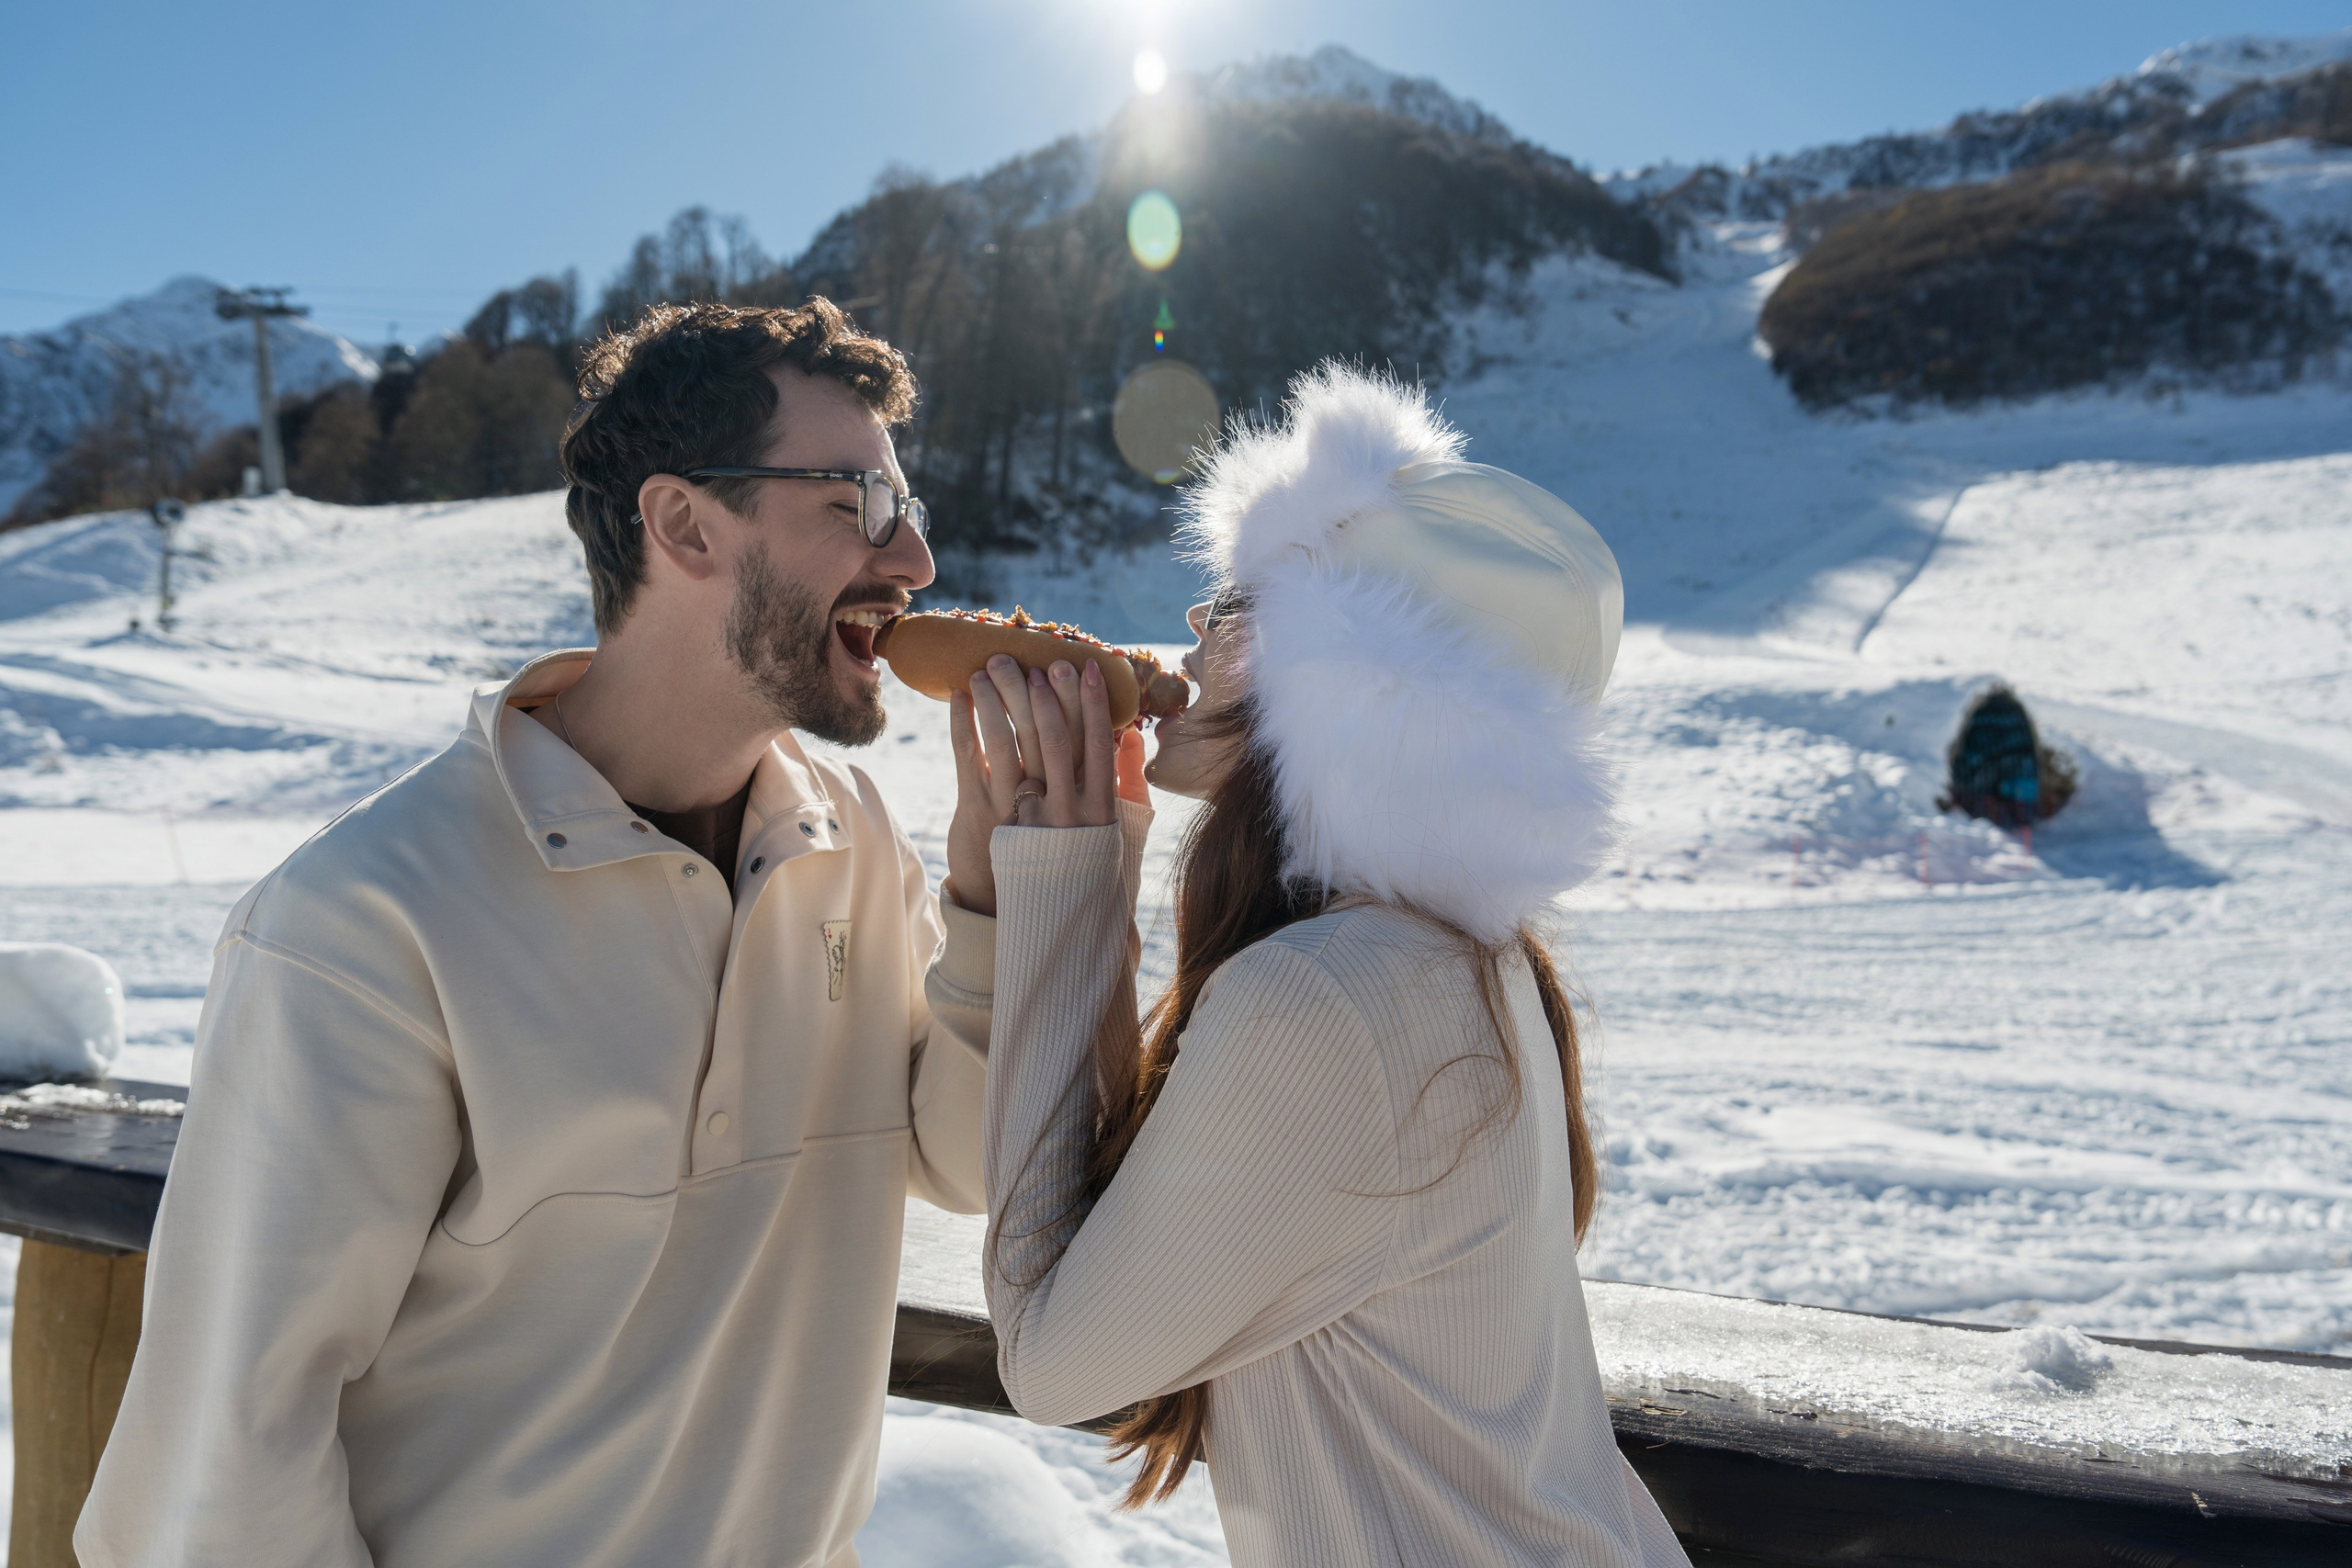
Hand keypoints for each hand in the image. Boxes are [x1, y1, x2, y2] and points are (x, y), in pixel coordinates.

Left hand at [945, 655, 1122, 916]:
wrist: (1039, 915)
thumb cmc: (1082, 863)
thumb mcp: (1115, 827)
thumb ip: (1127, 780)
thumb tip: (1131, 734)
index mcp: (1096, 805)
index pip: (1095, 741)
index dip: (1090, 700)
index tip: (1084, 665)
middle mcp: (1060, 805)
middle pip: (1051, 734)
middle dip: (1043, 691)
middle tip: (1034, 657)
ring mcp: (1019, 810)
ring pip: (1009, 741)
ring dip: (1000, 698)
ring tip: (993, 665)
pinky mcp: (982, 815)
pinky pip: (970, 759)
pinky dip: (965, 723)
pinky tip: (962, 695)